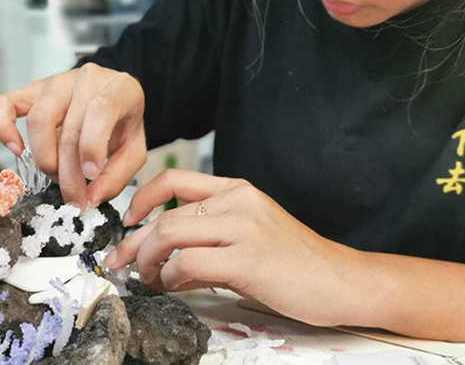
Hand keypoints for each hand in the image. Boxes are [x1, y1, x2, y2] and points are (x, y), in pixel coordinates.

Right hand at [0, 63, 146, 208]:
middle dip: (67, 172)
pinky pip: (5, 104)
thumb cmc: (122, 122)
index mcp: (120, 89)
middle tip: (73, 197)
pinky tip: (16, 150)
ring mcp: (56, 83)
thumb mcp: (134, 149)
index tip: (90, 176)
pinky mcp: (32, 90)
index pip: (101, 111)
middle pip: (67, 128)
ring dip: (44, 157)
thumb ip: (118, 175)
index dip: (92, 147)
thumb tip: (92, 197)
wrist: (113, 98)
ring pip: (38, 119)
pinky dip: (3, 128)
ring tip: (56, 176)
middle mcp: (86, 80)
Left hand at [104, 170, 360, 326]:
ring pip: (170, 233)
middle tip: (123, 262)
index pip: (175, 179)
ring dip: (148, 260)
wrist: (341, 280)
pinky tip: (175, 286)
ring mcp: (244, 228)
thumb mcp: (252, 235)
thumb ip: (211, 237)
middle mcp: (239, 202)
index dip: (142, 197)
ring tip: (149, 278)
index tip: (130, 220)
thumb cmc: (296, 262)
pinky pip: (189, 262)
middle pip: (165, 213)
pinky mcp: (248, 260)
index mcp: (238, 191)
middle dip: (135, 242)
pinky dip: (171, 277)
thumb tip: (168, 258)